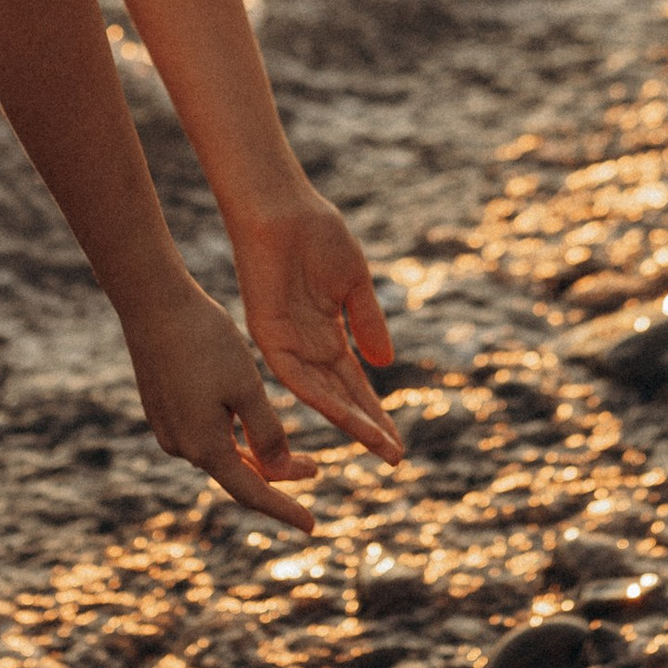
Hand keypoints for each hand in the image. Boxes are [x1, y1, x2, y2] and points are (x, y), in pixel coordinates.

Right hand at [127, 287, 322, 530]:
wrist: (152, 304)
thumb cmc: (205, 342)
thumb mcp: (248, 389)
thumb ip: (267, 435)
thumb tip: (281, 474)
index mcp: (204, 447)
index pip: (252, 493)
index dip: (284, 510)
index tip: (313, 526)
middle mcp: (181, 446)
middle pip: (237, 474)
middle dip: (277, 476)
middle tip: (315, 468)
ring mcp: (167, 427)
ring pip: (220, 453)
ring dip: (255, 455)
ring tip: (289, 450)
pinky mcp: (161, 408)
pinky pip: (204, 435)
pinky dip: (233, 437)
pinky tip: (247, 423)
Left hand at [229, 189, 402, 462]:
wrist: (280, 207)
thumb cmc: (316, 234)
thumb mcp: (353, 283)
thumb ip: (368, 322)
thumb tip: (385, 363)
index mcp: (327, 333)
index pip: (355, 383)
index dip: (376, 412)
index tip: (397, 442)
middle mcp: (306, 347)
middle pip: (341, 398)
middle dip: (368, 428)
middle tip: (395, 459)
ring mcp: (287, 345)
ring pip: (322, 396)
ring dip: (352, 421)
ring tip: (381, 445)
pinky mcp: (269, 337)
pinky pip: (298, 378)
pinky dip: (324, 398)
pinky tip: (349, 417)